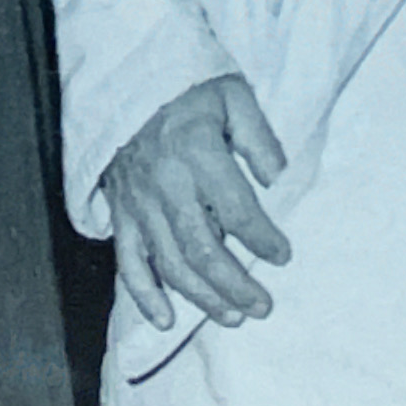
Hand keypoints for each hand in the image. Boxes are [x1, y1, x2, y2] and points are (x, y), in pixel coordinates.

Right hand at [99, 74, 292, 330]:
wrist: (125, 85)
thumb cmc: (189, 92)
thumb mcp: (234, 97)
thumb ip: (259, 139)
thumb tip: (279, 181)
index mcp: (197, 153)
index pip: (235, 209)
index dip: (262, 238)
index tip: (284, 256)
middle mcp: (165, 185)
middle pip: (202, 248)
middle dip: (235, 284)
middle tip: (263, 306)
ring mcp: (138, 204)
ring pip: (170, 263)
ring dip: (202, 296)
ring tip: (233, 317)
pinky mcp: (121, 215)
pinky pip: (129, 262)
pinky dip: (144, 295)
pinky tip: (166, 319)